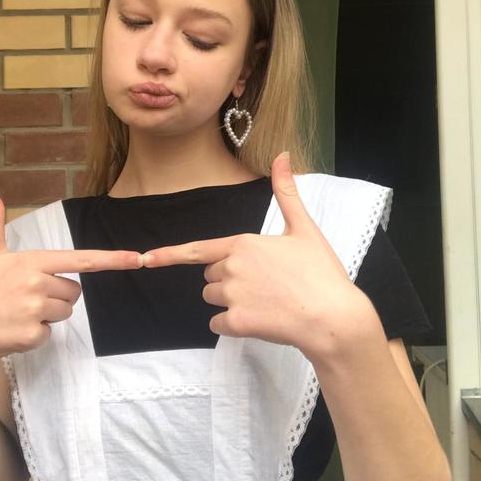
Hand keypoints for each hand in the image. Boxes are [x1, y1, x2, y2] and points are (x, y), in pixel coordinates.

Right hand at [0, 183, 142, 367]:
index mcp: (31, 260)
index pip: (80, 259)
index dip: (111, 259)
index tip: (137, 259)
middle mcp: (36, 282)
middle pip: (74, 291)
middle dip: (56, 296)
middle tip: (24, 298)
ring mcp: (34, 309)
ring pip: (65, 312)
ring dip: (46, 317)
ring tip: (17, 313)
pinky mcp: (31, 335)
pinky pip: (50, 334)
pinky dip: (35, 336)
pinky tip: (12, 331)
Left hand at [142, 152, 372, 360]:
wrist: (334, 317)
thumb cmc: (321, 272)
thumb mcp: (304, 228)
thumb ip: (286, 193)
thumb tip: (282, 155)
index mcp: (243, 243)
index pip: (198, 250)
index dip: (169, 255)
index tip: (146, 259)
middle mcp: (231, 267)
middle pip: (210, 275)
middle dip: (227, 279)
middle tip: (264, 283)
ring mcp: (233, 296)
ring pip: (212, 299)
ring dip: (229, 302)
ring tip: (265, 301)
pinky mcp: (237, 323)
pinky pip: (217, 324)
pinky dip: (232, 325)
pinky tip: (260, 320)